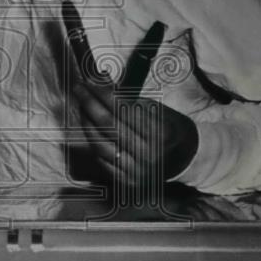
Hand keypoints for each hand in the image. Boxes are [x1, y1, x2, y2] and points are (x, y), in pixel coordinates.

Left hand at [62, 2, 197, 189]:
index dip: (102, 93)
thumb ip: (127, 97)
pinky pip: (101, 158)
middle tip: (79, 89)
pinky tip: (88, 127)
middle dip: (89, 103)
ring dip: (86, 121)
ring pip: (100, 142)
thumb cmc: (164, 128)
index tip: (89, 82)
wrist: (182, 159)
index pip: (122, 108)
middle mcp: (148, 152)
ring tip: (82, 106)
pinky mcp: (126, 181)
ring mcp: (136, 169)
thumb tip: (100, 78)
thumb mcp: (154, 109)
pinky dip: (92, 141)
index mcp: (159, 132)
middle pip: (108, 124)